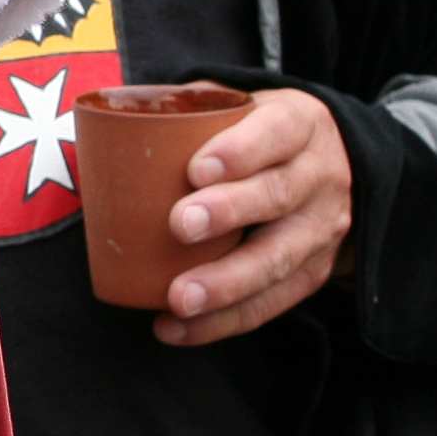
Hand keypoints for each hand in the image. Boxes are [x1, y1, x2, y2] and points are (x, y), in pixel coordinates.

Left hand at [153, 87, 350, 344]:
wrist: (331, 167)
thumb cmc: (259, 135)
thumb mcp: (239, 108)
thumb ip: (187, 109)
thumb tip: (105, 122)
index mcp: (298, 124)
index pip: (276, 132)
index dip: (240, 150)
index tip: (196, 169)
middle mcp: (318, 176)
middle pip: (277, 195)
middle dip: (228, 213)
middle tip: (180, 226)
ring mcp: (320, 229)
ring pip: (277, 259)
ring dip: (225, 283)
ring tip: (180, 298)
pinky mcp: (313, 273)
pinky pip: (270, 303)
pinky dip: (222, 321)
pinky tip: (178, 327)